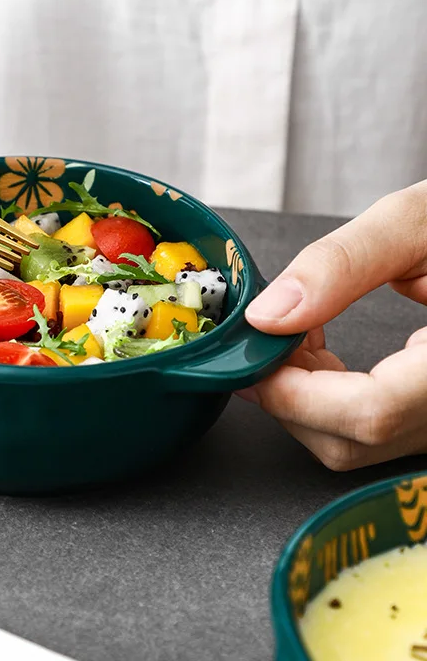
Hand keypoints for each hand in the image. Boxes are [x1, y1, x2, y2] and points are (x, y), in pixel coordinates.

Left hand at [239, 181, 426, 470]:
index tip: (255, 348)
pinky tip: (320, 347)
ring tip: (302, 330)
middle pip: (352, 440)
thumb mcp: (419, 222)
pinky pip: (369, 428)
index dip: (294, 390)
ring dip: (303, 393)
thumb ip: (342, 264)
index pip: (370, 413)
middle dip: (289, 389)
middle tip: (271, 330)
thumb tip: (268, 315)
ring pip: (355, 443)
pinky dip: (325, 394)